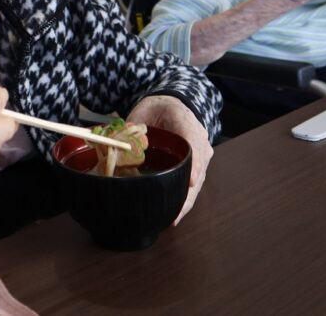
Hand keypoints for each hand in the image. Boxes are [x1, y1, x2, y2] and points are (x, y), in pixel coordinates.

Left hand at [126, 95, 212, 224]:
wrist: (173, 105)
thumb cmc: (159, 107)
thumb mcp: (146, 108)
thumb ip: (136, 121)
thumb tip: (125, 136)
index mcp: (187, 123)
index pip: (195, 143)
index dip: (195, 164)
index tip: (192, 182)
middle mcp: (199, 141)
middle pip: (199, 170)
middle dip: (188, 194)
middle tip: (175, 214)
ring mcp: (200, 155)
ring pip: (197, 182)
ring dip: (186, 202)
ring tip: (172, 219)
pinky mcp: (195, 165)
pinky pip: (192, 184)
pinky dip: (183, 199)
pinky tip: (173, 215)